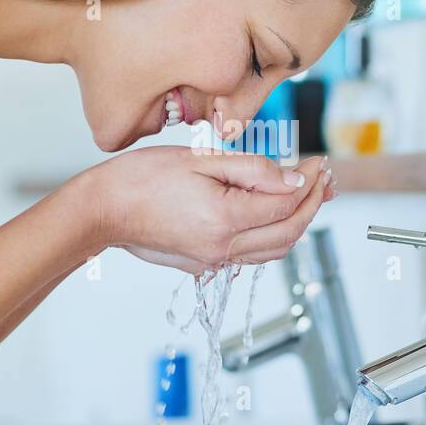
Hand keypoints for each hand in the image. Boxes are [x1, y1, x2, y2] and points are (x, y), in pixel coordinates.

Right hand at [86, 148, 333, 273]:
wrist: (101, 210)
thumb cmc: (141, 178)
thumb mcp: (201, 160)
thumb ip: (252, 170)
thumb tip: (293, 179)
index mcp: (224, 219)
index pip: (286, 203)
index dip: (308, 182)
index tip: (317, 161)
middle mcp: (222, 248)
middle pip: (288, 232)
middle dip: (312, 204)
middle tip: (324, 179)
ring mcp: (212, 260)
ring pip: (273, 250)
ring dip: (296, 223)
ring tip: (309, 195)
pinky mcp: (202, 264)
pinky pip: (250, 255)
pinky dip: (271, 235)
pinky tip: (274, 213)